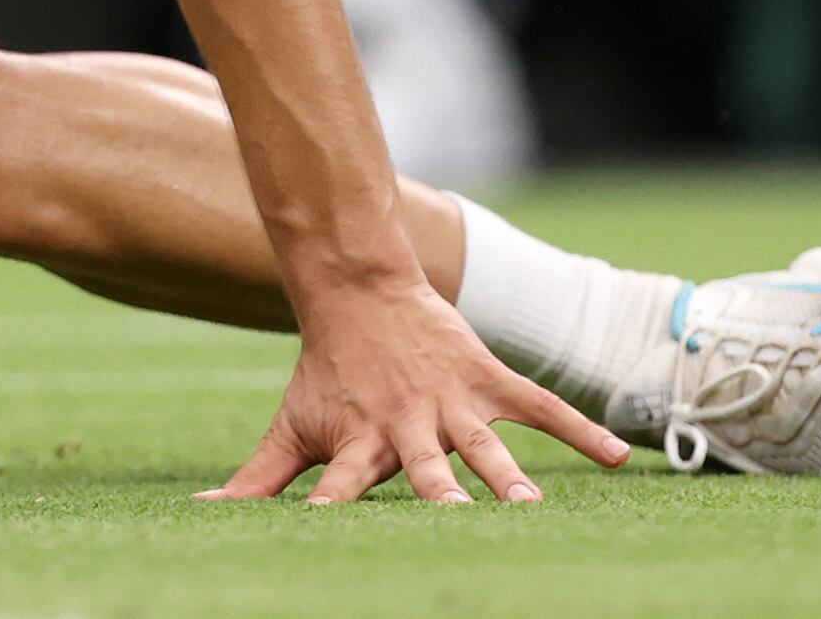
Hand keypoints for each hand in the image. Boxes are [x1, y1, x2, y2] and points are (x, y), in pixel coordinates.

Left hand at [203, 276, 626, 504]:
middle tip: (458, 526)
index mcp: (359, 443)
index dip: (333, 506)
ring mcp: (450, 400)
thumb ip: (258, 480)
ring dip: (507, 473)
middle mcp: (407, 424)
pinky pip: (539, 406)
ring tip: (530, 506)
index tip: (324, 528)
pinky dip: (580, 430)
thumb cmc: (325, 374)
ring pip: (485, 443)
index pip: (343, 485)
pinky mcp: (484, 377)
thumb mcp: (293, 428)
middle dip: (441, 497)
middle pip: (425, 469)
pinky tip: (618, 460)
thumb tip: (202, 512)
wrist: (357, 291)